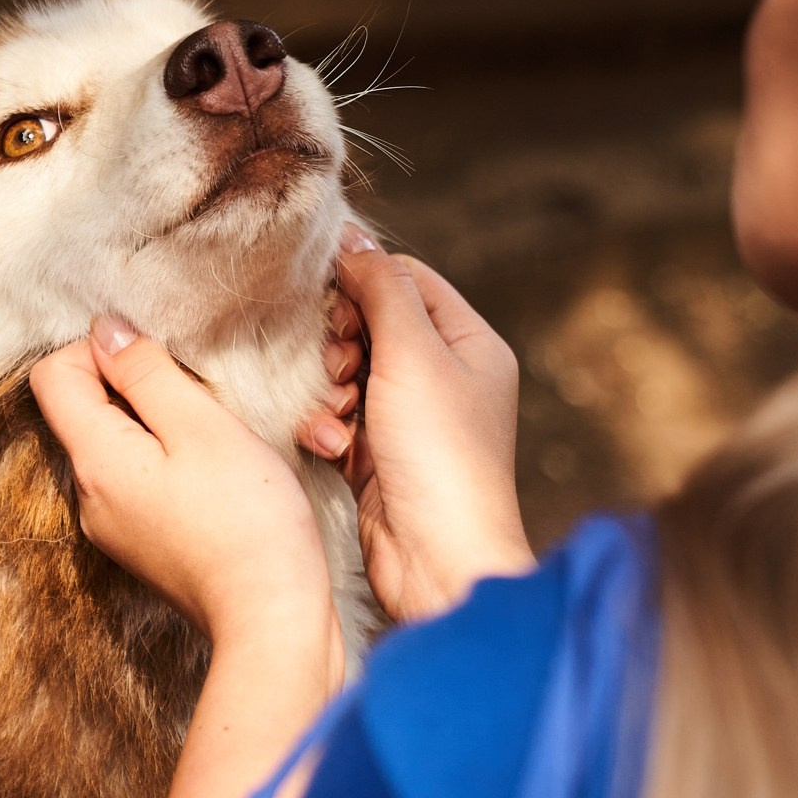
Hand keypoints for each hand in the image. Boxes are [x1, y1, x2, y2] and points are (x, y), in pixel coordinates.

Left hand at [31, 315, 336, 658]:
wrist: (272, 619)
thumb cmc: (247, 521)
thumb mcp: (201, 425)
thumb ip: (147, 373)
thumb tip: (105, 333)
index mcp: (93, 461)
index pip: (51, 376)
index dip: (97, 349)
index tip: (155, 357)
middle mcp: (88, 497)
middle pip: (82, 411)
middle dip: (131, 387)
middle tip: (195, 398)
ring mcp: (112, 527)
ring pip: (114, 446)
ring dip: (156, 426)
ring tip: (211, 440)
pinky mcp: (142, 545)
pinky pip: (137, 482)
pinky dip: (167, 463)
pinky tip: (213, 475)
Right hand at [301, 230, 530, 621]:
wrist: (439, 559)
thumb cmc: (441, 456)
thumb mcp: (413, 355)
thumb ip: (381, 289)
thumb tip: (354, 238)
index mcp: (471, 344)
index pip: (408, 280)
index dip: (364, 280)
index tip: (327, 293)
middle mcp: (445, 378)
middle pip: (371, 325)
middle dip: (342, 341)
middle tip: (340, 364)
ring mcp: (409, 421)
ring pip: (347, 374)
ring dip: (328, 388)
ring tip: (337, 411)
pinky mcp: (376, 458)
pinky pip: (337, 420)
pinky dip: (326, 427)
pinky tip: (328, 446)